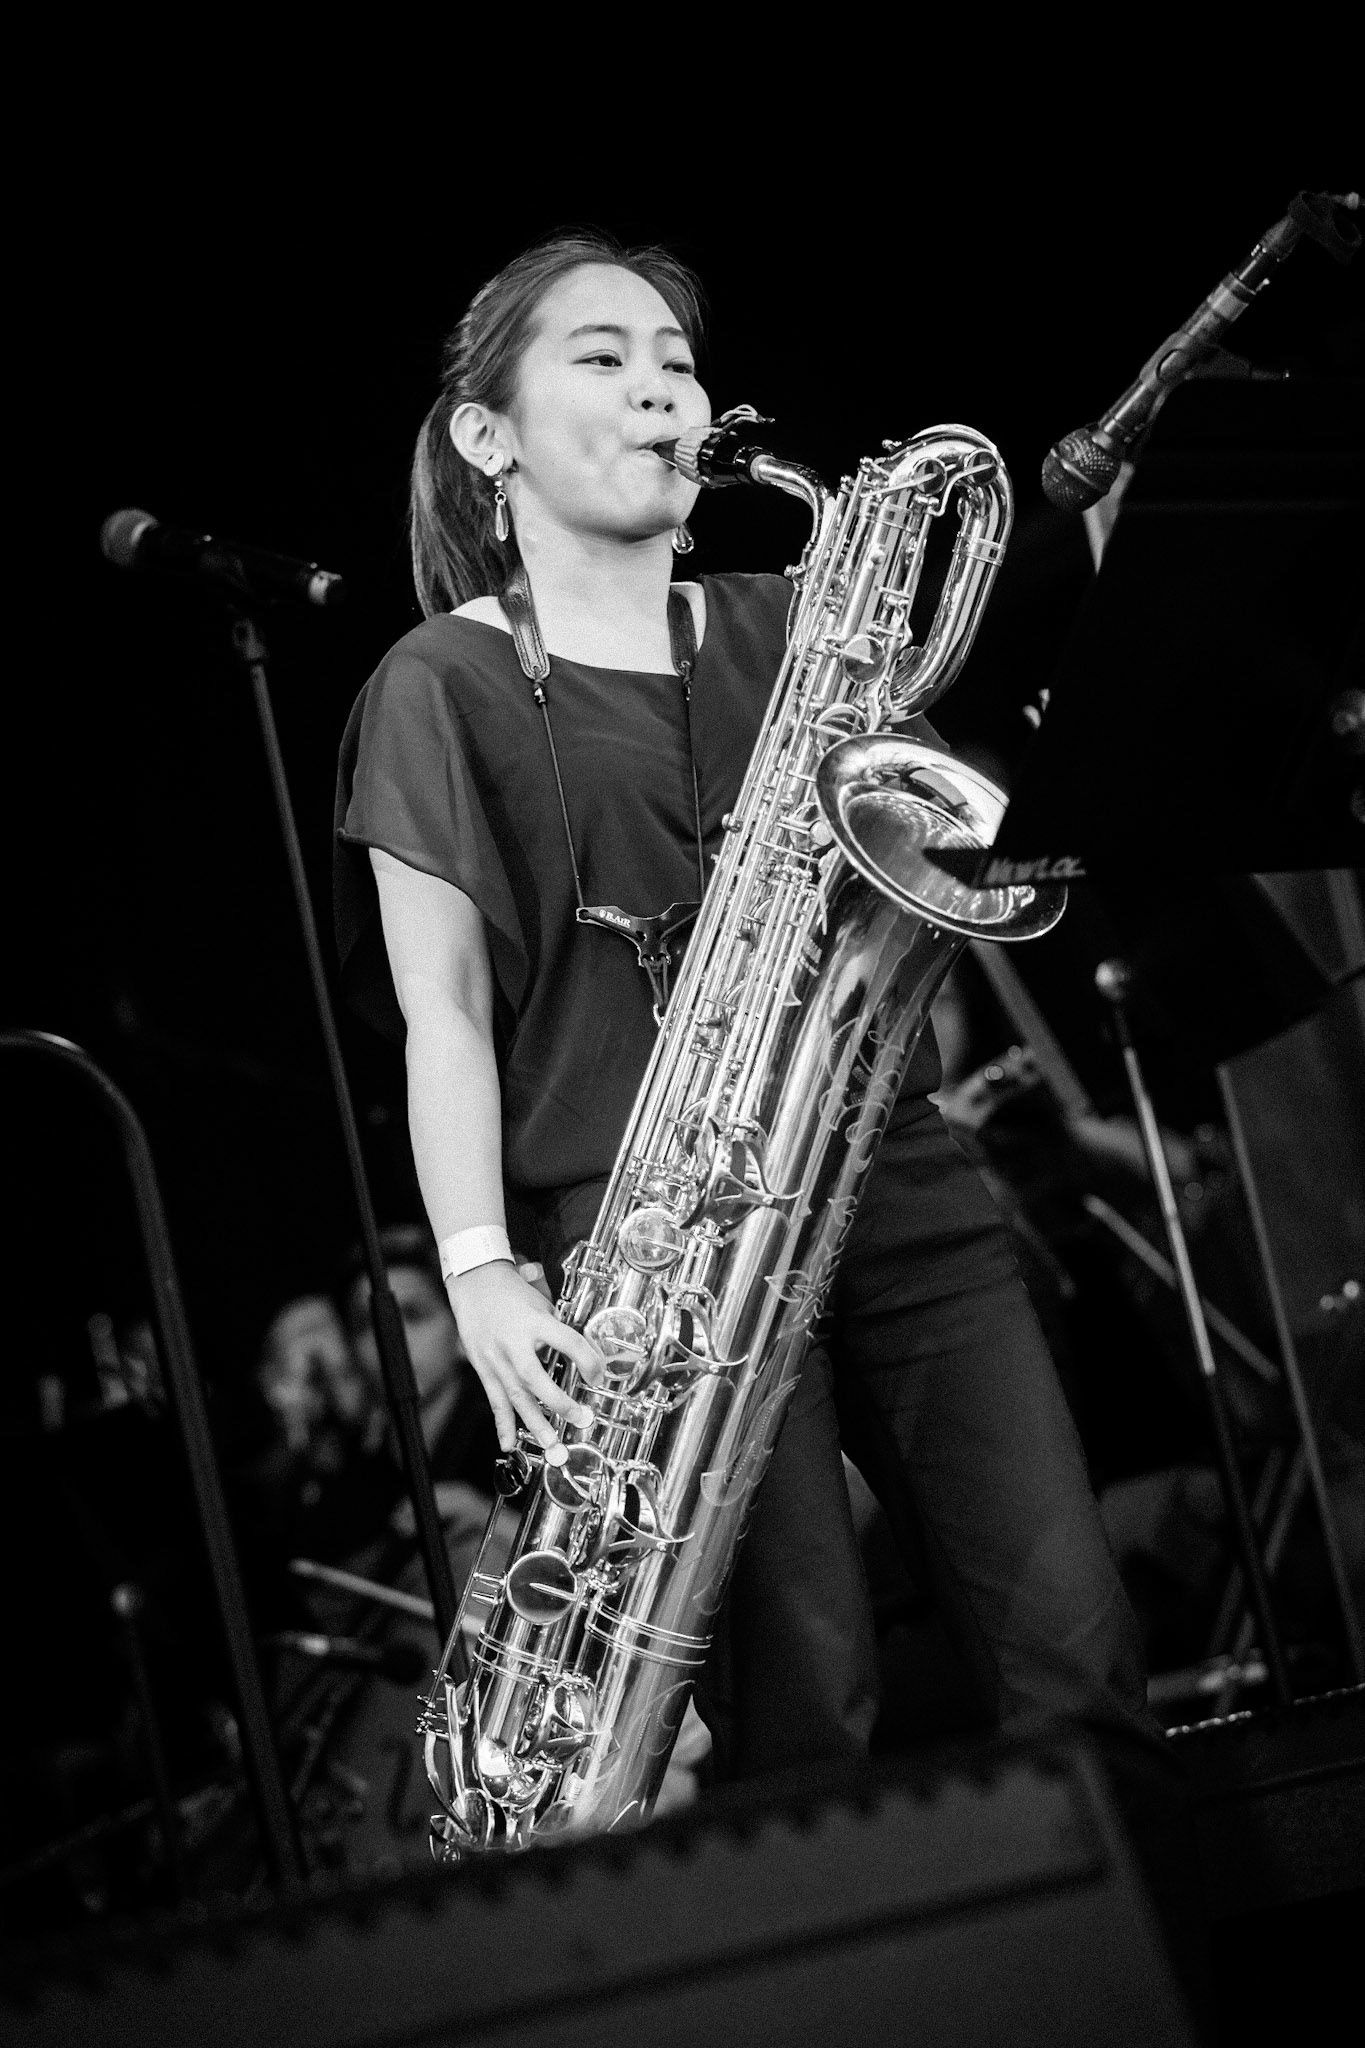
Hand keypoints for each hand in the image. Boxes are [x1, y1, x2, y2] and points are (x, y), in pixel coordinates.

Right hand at [447, 1261, 600, 1456]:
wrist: (474, 1282)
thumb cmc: (512, 1292)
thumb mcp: (542, 1304)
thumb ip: (556, 1331)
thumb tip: (581, 1356)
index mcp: (534, 1321)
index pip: (568, 1342)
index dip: (588, 1360)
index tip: (598, 1376)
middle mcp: (513, 1342)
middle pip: (536, 1378)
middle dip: (559, 1403)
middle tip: (580, 1418)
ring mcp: (495, 1357)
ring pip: (515, 1395)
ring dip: (534, 1423)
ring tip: (551, 1444)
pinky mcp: (483, 1367)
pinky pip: (494, 1399)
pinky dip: (502, 1423)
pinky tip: (509, 1443)